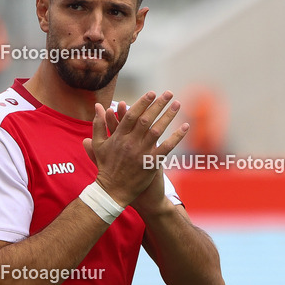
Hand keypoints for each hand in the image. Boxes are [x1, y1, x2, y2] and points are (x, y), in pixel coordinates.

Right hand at [82, 91, 187, 206]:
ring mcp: (141, 153)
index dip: (142, 103)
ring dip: (168, 116)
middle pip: (146, 119)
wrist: (112, 191)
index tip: (152, 93)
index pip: (132, 115)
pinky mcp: (150, 164)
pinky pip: (166, 148)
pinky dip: (176, 137)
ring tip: (177, 104)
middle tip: (168, 93)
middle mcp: (130, 143)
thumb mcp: (98, 145)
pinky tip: (185, 127)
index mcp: (118, 137)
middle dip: (158, 104)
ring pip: (157, 130)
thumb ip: (98, 124)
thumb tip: (99, 105)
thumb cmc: (105, 167)